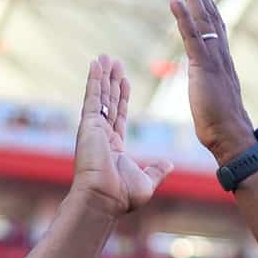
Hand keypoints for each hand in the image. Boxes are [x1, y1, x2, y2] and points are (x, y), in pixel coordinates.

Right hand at [70, 55, 170, 218]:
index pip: (119, 115)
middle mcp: (102, 136)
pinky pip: (92, 98)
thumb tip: (168, 164)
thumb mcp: (147, 181)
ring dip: (102, 76)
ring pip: (100, 96)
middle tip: (113, 61)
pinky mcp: (88, 125)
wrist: (103, 199)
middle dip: (111, 81)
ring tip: (105, 57)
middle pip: (108, 101)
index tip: (124, 80)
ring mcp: (93, 129)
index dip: (122, 97)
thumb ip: (157, 170)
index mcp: (114, 147)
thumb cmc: (121, 197)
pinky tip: (95, 64)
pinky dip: (94, 80)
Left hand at [170, 0, 256, 160]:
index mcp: (223, 65)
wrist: (231, 137)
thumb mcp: (213, 103)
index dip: (208, 11)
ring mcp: (214, 60)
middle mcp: (222, 57)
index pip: (216, 31)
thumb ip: (210, 92)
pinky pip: (192, 36)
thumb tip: (208, 95)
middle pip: (211, 19)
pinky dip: (183, 16)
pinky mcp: (203, 66)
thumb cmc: (222, 129)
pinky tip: (174, 0)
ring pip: (204, 21)